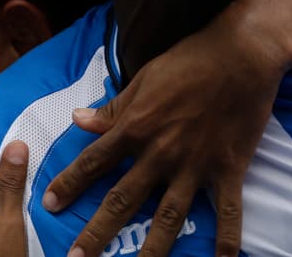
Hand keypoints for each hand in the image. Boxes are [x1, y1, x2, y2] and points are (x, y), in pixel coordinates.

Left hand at [43, 19, 285, 256]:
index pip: (95, 161)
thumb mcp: (145, 78)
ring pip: (169, 216)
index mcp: (137, 127)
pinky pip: (228, 210)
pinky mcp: (228, 168)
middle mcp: (161, 153)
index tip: (49, 204)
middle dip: (98, 232)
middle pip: (124, 199)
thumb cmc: (190, 60)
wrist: (242, 53)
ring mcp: (196, 165)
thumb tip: (77, 120)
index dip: (70, 183)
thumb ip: (114, 107)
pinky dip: (227, 238)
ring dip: (152, 250)